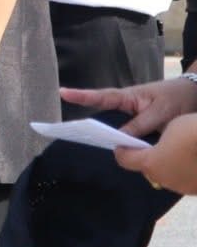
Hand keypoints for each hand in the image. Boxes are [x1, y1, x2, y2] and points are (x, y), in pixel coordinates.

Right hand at [62, 76, 196, 138]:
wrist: (194, 96)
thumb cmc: (176, 98)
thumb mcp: (160, 113)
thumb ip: (140, 126)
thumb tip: (119, 143)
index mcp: (128, 97)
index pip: (102, 97)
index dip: (82, 96)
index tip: (62, 93)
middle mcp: (125, 106)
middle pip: (101, 114)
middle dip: (85, 122)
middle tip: (65, 129)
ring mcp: (131, 116)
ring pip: (114, 127)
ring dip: (103, 135)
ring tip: (85, 142)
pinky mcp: (140, 126)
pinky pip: (126, 135)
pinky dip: (123, 143)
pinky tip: (120, 153)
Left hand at [117, 114, 196, 194]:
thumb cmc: (194, 131)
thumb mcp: (172, 128)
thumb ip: (159, 142)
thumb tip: (161, 149)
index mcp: (151, 163)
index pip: (125, 160)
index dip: (123, 151)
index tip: (123, 145)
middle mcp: (163, 179)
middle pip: (148, 169)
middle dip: (149, 159)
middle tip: (155, 147)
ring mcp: (181, 187)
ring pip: (167, 176)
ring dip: (168, 167)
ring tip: (178, 154)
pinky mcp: (195, 190)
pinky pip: (185, 180)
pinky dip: (185, 172)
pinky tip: (192, 161)